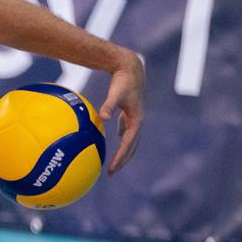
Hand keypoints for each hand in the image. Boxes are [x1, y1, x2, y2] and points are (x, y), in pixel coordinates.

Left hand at [100, 50, 144, 174]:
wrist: (131, 68)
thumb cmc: (122, 81)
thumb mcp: (115, 93)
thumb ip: (109, 105)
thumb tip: (103, 118)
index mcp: (136, 120)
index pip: (128, 144)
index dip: (120, 157)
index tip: (111, 169)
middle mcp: (138, 121)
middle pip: (132, 146)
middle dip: (123, 160)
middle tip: (111, 173)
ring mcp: (135, 118)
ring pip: (130, 140)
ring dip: (124, 152)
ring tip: (114, 162)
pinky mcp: (131, 113)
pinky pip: (127, 131)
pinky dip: (123, 139)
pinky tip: (116, 140)